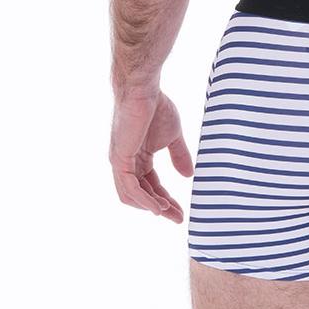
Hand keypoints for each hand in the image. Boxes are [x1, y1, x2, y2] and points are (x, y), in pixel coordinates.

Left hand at [110, 90, 192, 223]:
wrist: (143, 89)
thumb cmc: (156, 106)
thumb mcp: (173, 137)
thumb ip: (179, 156)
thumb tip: (189, 176)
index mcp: (138, 158)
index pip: (152, 186)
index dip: (167, 200)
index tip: (181, 212)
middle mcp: (126, 163)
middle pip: (143, 194)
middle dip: (161, 208)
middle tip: (178, 219)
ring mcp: (121, 162)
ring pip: (132, 195)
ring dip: (151, 207)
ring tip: (168, 214)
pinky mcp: (119, 159)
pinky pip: (130, 187)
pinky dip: (143, 200)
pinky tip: (158, 208)